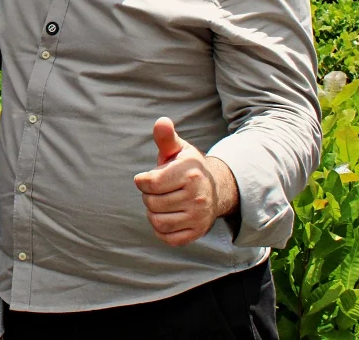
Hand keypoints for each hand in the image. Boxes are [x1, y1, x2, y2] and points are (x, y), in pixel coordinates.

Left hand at [133, 117, 237, 246]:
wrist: (216, 189)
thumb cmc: (188, 167)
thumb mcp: (179, 149)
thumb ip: (166, 137)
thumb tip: (161, 121)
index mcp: (190, 174)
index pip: (149, 183)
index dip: (142, 181)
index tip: (148, 178)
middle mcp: (197, 197)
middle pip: (151, 203)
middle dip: (148, 196)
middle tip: (159, 190)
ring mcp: (198, 217)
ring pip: (157, 221)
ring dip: (153, 212)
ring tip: (162, 202)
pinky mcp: (197, 233)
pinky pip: (167, 238)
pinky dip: (161, 230)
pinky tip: (167, 216)